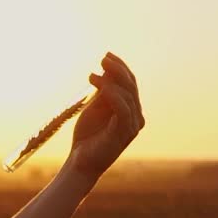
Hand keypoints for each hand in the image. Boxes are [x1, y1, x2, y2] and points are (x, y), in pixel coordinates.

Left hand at [67, 52, 145, 182]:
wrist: (81, 162)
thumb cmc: (87, 136)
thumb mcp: (95, 108)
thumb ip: (103, 91)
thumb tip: (107, 68)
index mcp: (131, 110)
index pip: (130, 83)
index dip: (121, 67)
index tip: (107, 55)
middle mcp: (136, 117)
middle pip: (131, 86)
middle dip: (118, 70)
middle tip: (102, 59)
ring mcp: (132, 126)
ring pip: (127, 96)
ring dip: (110, 81)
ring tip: (91, 75)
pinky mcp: (124, 133)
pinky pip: (122, 109)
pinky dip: (112, 94)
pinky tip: (99, 85)